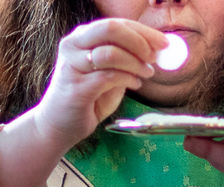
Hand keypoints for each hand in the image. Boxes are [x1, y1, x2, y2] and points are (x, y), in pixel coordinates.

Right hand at [31, 18, 167, 150]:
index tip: (164, 43)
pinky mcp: (75, 87)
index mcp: (82, 38)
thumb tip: (155, 52)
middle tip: (155, 57)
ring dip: (136, 63)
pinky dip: (128, 78)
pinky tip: (135, 84)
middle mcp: (73, 46)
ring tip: (147, 74)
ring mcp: (71, 65)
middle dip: (140, 41)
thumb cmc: (87, 99)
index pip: (116, 24)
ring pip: (111, 53)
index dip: (144, 31)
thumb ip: (127, 61)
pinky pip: (109, 76)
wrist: (58, 126)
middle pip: (111, 29)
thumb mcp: (110, 75)